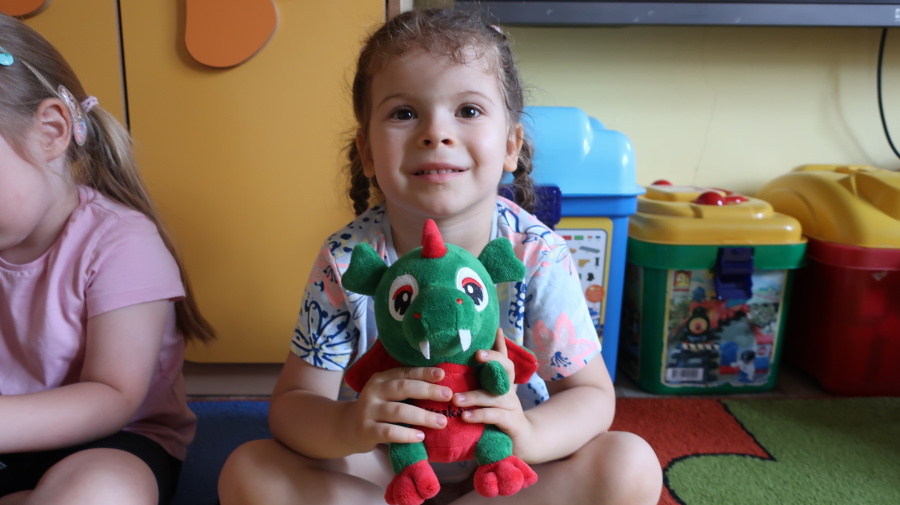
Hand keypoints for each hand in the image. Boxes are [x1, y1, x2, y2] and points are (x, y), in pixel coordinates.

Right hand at [346, 366, 451, 451]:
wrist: (346, 428)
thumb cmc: (376, 410)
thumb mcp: (386, 394)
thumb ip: (405, 389)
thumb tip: (440, 386)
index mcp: (381, 379)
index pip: (404, 373)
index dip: (424, 372)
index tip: (442, 374)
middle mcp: (374, 392)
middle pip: (403, 388)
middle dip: (428, 391)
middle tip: (448, 396)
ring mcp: (368, 411)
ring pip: (398, 411)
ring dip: (422, 416)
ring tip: (441, 422)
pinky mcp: (366, 431)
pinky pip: (389, 432)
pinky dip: (406, 435)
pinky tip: (420, 436)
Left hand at [452, 329, 537, 458]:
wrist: (522, 443)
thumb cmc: (498, 417)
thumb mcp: (488, 398)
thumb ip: (478, 384)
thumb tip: (458, 369)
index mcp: (503, 383)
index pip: (504, 359)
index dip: (500, 345)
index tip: (496, 330)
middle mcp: (509, 391)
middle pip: (506, 369)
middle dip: (493, 359)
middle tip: (477, 354)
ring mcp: (512, 406)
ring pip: (494, 396)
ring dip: (474, 396)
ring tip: (456, 399)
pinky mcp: (511, 423)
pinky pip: (494, 416)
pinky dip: (479, 415)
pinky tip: (465, 417)